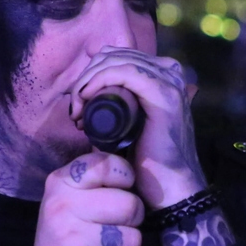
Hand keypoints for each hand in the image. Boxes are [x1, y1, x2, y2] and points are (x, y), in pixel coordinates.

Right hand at [22, 152, 143, 245]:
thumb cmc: (66, 240)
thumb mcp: (70, 202)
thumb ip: (96, 180)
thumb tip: (132, 154)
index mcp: (60, 183)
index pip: (107, 164)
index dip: (125, 178)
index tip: (121, 190)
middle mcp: (62, 206)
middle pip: (129, 204)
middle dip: (132, 221)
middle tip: (114, 229)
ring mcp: (70, 237)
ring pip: (131, 236)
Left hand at [69, 48, 206, 207]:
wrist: (171, 190)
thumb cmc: (148, 163)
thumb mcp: (127, 126)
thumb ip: (115, 108)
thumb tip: (86, 99)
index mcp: (161, 74)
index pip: (116, 56)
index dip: (89, 74)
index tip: (76, 104)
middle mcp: (169, 71)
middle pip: (113, 55)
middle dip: (85, 78)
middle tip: (74, 110)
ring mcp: (169, 81)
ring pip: (115, 61)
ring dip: (87, 81)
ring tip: (78, 110)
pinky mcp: (164, 93)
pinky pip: (124, 72)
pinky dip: (99, 81)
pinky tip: (86, 98)